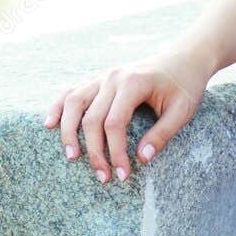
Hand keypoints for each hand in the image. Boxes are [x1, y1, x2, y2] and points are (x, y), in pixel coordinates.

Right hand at [43, 42, 216, 181]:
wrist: (185, 58)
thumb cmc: (185, 85)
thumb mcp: (183, 110)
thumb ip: (163, 134)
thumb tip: (142, 159)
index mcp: (134, 82)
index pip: (114, 123)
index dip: (115, 152)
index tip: (123, 175)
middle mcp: (113, 77)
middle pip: (92, 118)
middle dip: (95, 152)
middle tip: (104, 177)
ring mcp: (103, 76)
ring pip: (74, 103)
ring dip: (69, 132)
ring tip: (72, 158)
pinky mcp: (100, 79)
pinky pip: (72, 92)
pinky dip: (59, 107)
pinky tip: (50, 124)